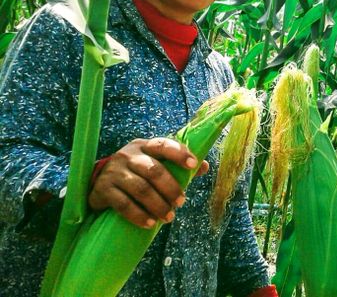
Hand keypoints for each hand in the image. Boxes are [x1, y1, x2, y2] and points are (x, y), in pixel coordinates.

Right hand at [88, 137, 208, 228]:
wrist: (99, 184)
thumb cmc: (136, 173)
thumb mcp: (154, 164)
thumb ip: (177, 165)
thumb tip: (204, 166)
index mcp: (144, 146)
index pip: (163, 145)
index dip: (179, 153)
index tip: (193, 165)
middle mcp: (127, 155)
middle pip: (153, 170)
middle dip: (171, 188)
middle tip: (181, 202)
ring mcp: (114, 172)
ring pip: (140, 188)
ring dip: (158, 205)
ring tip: (169, 217)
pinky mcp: (103, 189)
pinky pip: (123, 204)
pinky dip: (139, 215)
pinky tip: (150, 223)